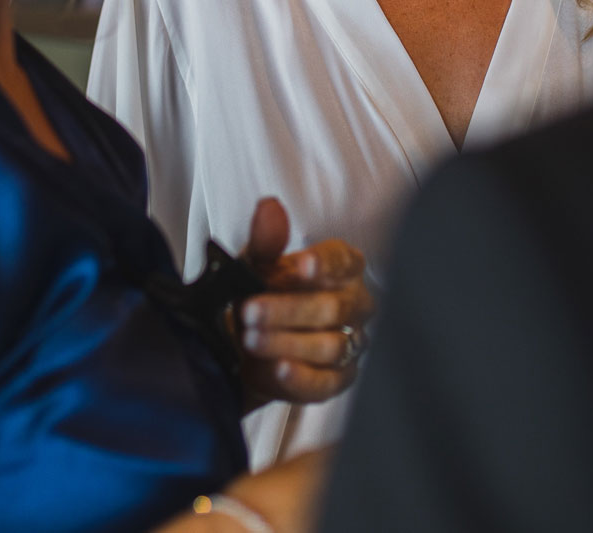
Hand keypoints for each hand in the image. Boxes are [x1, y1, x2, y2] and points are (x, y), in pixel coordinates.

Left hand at [236, 198, 374, 405]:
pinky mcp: (337, 380)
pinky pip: (327, 383)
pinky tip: (278, 369)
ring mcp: (350, 345)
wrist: (238, 346)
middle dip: (289, 310)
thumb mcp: (253, 265)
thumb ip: (265, 239)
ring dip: (287, 343)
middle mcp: (353, 305)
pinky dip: (302, 378)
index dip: (324, 264)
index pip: (344, 262)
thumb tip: (269, 208)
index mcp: (340, 268)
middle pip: (334, 308)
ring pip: (331, 346)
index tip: (301, 265)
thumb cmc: (258, 294)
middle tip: (250, 310)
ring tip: (251, 339)